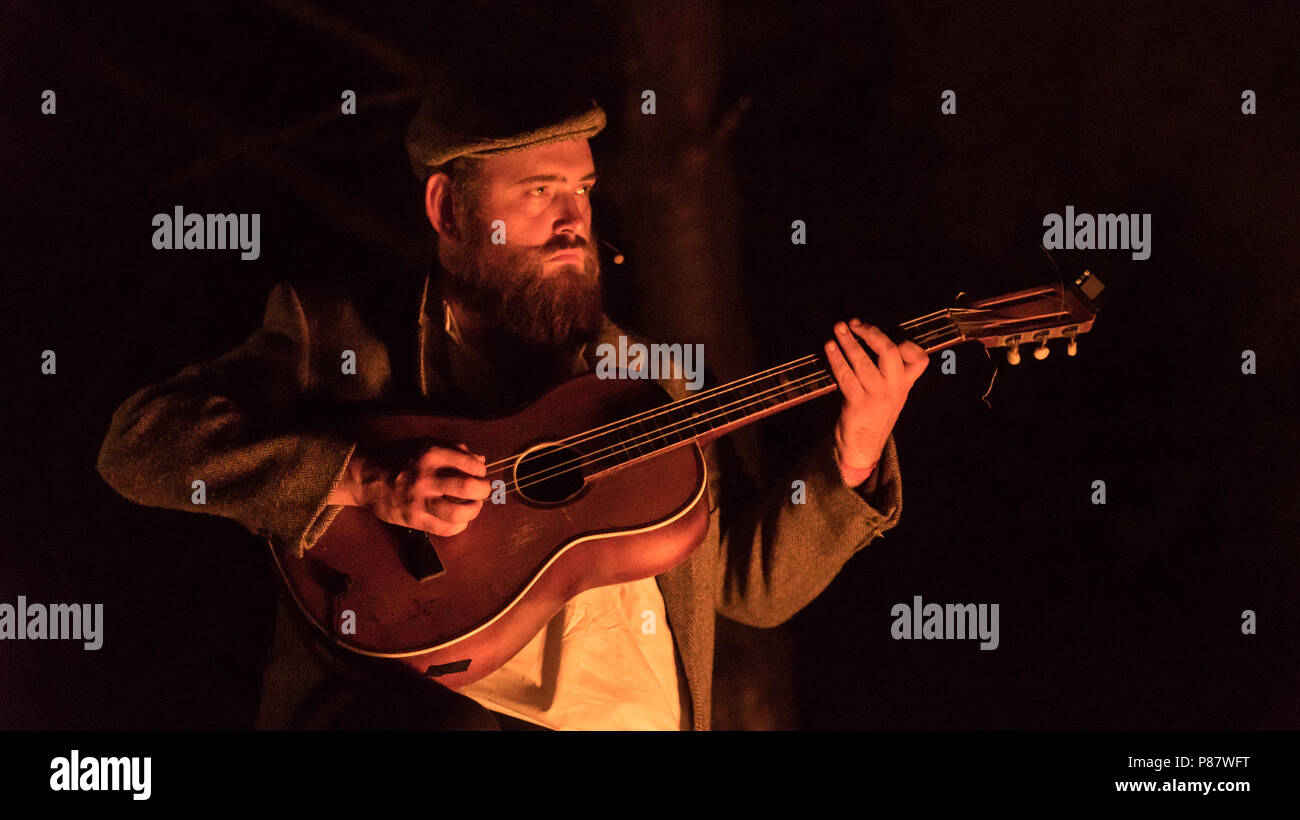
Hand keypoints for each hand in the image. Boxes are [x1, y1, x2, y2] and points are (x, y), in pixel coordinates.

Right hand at [332, 441, 491, 535]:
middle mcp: (426, 477)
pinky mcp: (413, 519)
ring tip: (474, 506)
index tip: (479, 472)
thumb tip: (480, 460)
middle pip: (467, 487)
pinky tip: (460, 520)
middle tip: (482, 490)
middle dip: (483, 490)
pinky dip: (458, 526)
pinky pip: (443, 528)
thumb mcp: (425, 444)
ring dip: (473, 510)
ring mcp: (419, 500)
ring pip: (457, 511)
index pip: (470, 464)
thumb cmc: (400, 458)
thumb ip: (454, 450)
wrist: (366, 478)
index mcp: (431, 454)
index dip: (481, 470)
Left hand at [824, 319, 928, 485]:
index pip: (920, 359)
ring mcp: (878, 397)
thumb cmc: (873, 415)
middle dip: (871, 333)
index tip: (887, 335)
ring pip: (863, 362)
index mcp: (905, 385)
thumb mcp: (891, 394)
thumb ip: (891, 372)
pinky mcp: (858, 404)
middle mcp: (895, 389)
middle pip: (890, 352)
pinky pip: (846, 376)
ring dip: (848, 342)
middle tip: (854, 323)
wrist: (863, 447)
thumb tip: (873, 340)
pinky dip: (836, 359)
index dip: (908, 344)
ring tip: (838, 329)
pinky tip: (830, 349)